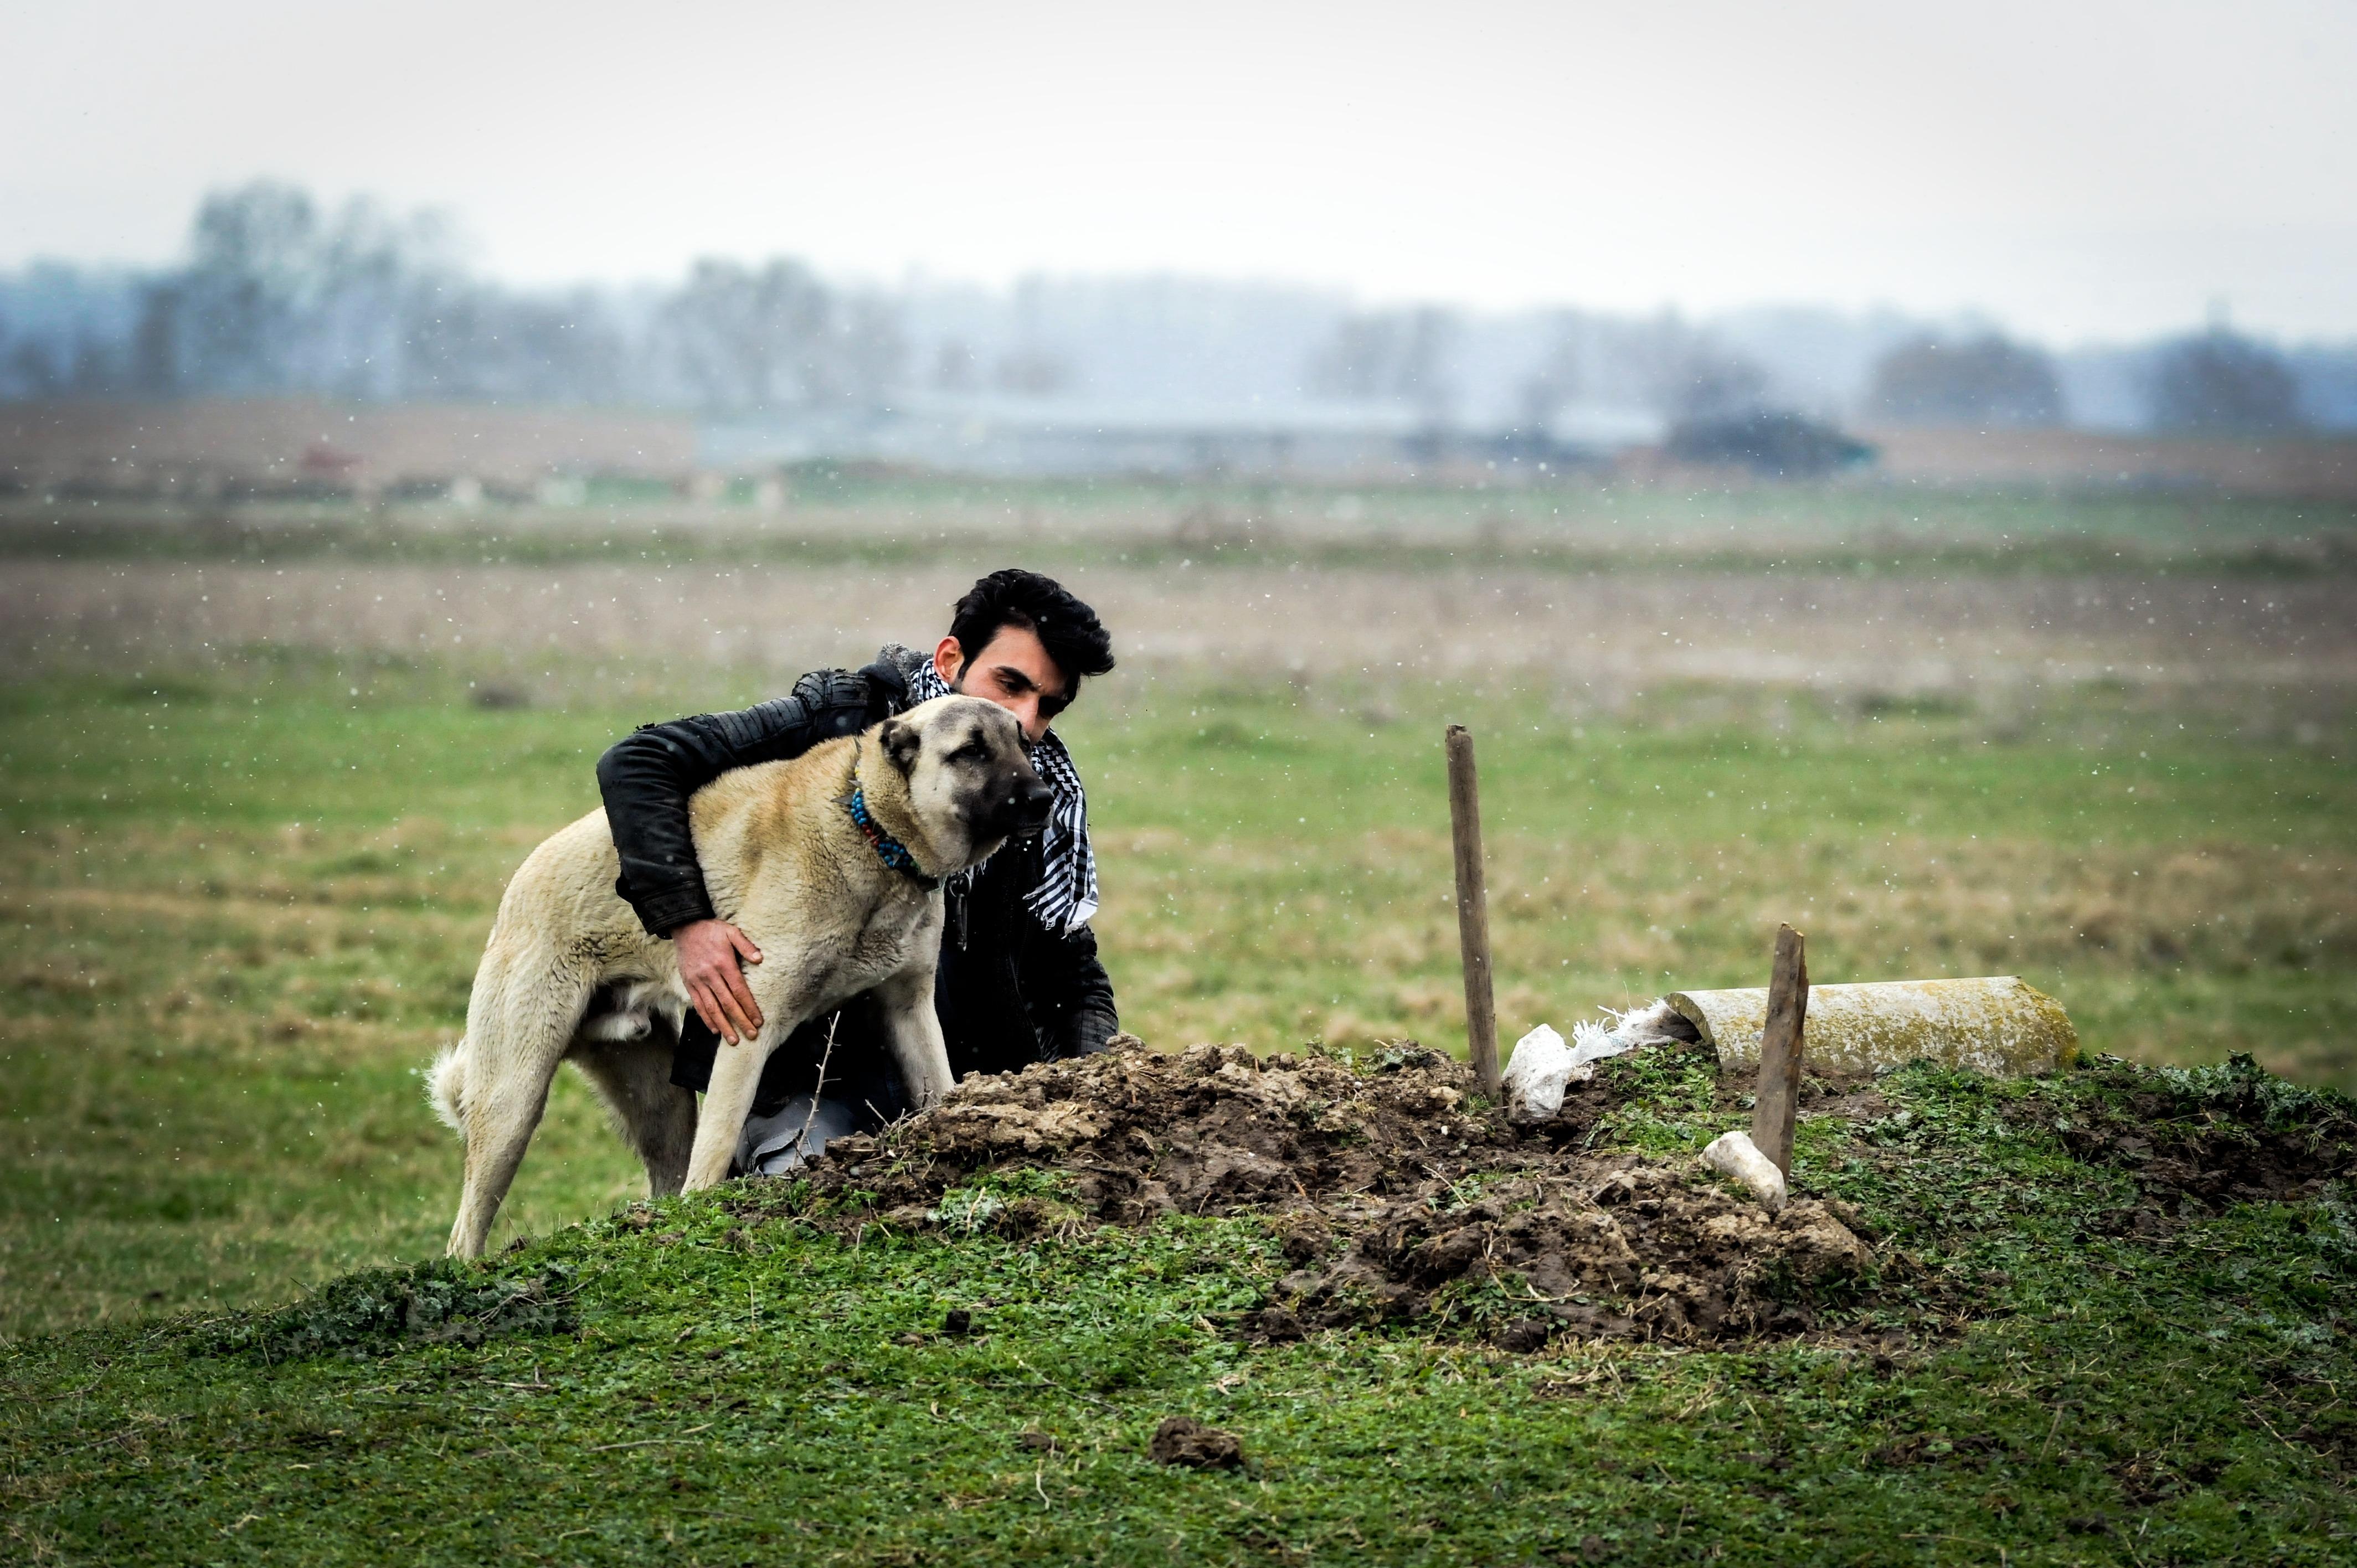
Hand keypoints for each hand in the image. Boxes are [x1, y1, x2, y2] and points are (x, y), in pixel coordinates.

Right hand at [673, 918, 763, 1043]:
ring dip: (723, 1025)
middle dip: (740, 1021)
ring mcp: (697, 981)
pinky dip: (706, 1018)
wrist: (685, 927)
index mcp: (723, 963)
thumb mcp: (731, 931)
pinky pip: (698, 1005)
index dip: (749, 1007)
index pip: (739, 990)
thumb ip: (746, 945)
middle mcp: (710, 975)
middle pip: (727, 1003)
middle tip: (751, 1035)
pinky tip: (715, 1029)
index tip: (758, 1020)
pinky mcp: (689, 984)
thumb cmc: (712, 930)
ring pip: (712, 1008)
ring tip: (734, 1039)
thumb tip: (760, 959)